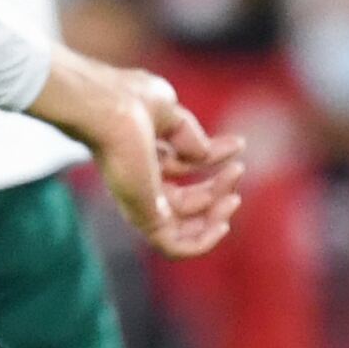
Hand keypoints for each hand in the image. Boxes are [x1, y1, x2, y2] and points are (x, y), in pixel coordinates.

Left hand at [27, 50, 243, 256]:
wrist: (109, 110)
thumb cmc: (129, 100)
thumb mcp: (168, 109)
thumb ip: (188, 134)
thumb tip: (204, 154)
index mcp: (142, 153)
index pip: (184, 165)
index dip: (215, 156)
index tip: (239, 144)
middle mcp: (140, 180)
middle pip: (189, 198)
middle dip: (219, 187)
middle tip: (238, 170)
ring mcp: (141, 201)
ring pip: (185, 226)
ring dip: (216, 215)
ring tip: (233, 197)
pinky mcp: (142, 217)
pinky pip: (174, 247)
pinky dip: (202, 242)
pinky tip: (222, 226)